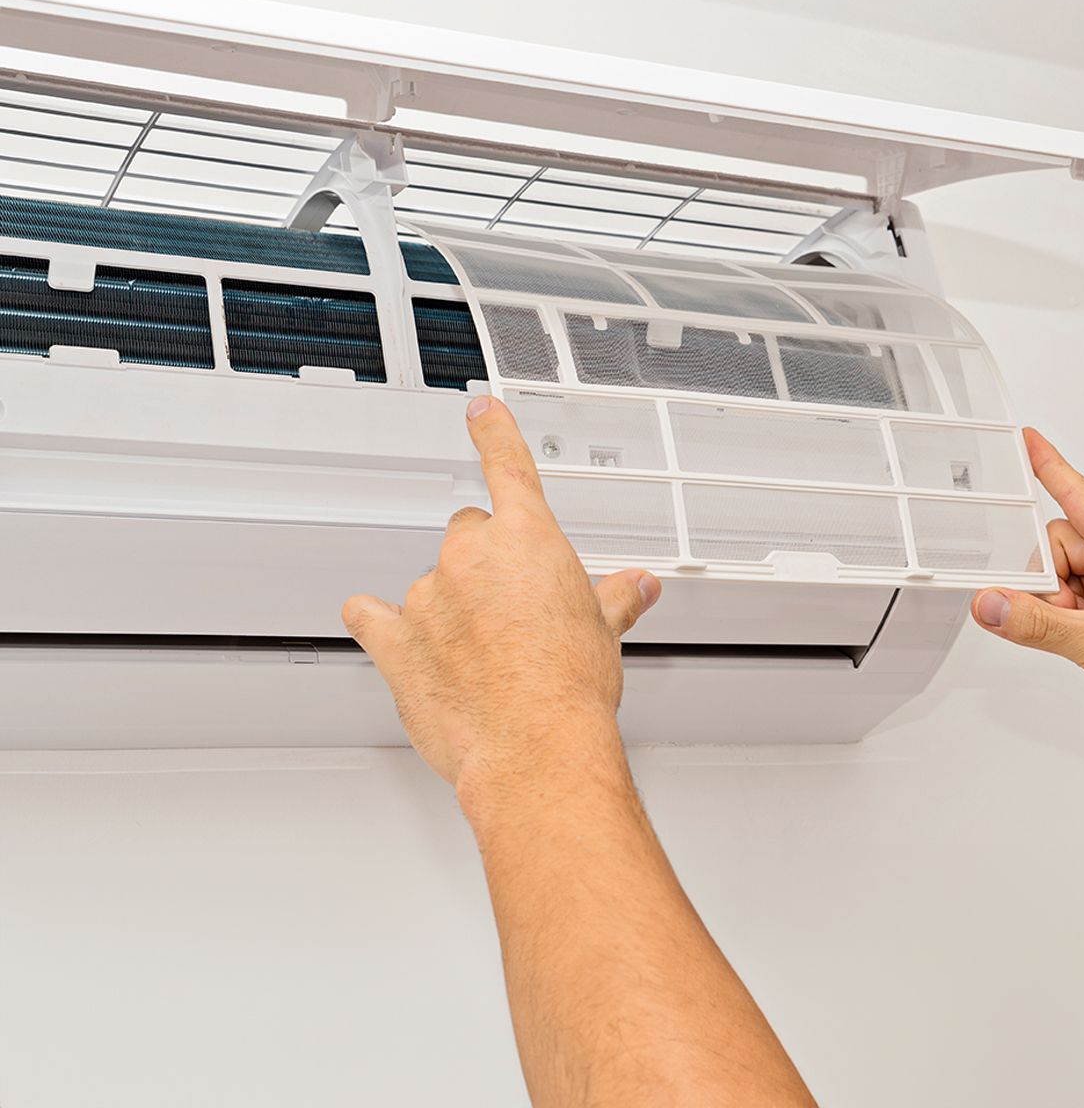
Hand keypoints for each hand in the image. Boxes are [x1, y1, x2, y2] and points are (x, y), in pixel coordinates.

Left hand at [342, 395, 661, 800]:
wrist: (535, 746)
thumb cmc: (571, 688)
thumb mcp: (605, 632)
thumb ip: (616, 598)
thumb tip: (638, 586)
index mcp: (528, 539)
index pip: (508, 466)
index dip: (494, 432)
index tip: (480, 411)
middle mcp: (472, 556)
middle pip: (470, 534)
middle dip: (489, 564)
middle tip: (515, 611)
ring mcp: (430, 596)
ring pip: (433, 582)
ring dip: (450, 605)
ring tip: (483, 655)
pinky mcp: (396, 640)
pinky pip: (372, 615)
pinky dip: (379, 620)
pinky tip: (388, 629)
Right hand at [972, 428, 1083, 756]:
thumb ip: (1038, 624)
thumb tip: (992, 603)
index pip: (1080, 496)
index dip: (1051, 467)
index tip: (1029, 441)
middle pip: (1064, 543)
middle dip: (1049, 578)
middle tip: (1058, 610)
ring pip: (1069, 573)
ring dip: (1061, 603)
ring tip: (1082, 634)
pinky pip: (1082, 597)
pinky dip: (1072, 617)